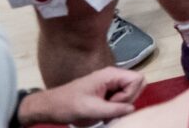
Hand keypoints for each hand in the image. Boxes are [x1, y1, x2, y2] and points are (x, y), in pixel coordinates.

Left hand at [19, 67, 144, 123]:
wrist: (51, 107)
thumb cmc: (68, 105)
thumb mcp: (90, 109)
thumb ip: (113, 109)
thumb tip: (132, 109)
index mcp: (110, 74)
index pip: (138, 79)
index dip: (130, 94)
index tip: (113, 103)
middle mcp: (113, 76)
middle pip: (136, 85)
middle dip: (128, 100)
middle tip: (109, 108)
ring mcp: (110, 83)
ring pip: (130, 93)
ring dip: (121, 106)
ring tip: (104, 112)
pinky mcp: (107, 91)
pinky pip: (122, 98)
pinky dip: (116, 108)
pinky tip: (104, 113)